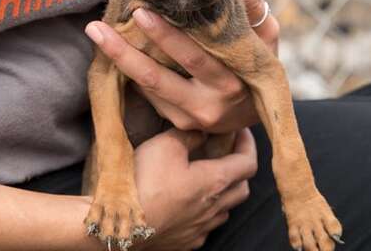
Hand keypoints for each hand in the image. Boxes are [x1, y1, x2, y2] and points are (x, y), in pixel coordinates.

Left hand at [85, 0, 278, 132]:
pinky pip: (149, 97)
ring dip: (119, 61)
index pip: (191, 56)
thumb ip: (251, 5)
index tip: (138, 12)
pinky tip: (113, 51)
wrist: (259, 111)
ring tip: (96, 33)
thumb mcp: (264, 36)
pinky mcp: (178, 125)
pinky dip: (131, 73)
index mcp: (229, 81)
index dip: (164, 35)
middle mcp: (208, 105)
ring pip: (147, 89)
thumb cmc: (257, 63)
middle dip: (123, 52)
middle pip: (156, 78)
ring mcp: (191, 119)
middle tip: (96, 27)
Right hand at [135, 128, 256, 249]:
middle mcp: (214, 207)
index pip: (248, 162)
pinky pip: (206, 226)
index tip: (242, 132)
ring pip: (226, 209)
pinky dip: (205, 212)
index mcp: (214, 181)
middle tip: (228, 154)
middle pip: (243, 188)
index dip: (248, 144)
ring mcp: (201, 228)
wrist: (122, 224)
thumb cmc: (144, 181)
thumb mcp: (165, 144)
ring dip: (224, 193)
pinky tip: (190, 205)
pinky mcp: (187, 242)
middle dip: (240, 168)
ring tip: (208, 179)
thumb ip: (189, 135)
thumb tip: (202, 133)